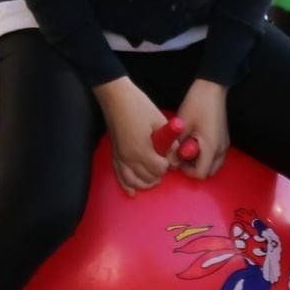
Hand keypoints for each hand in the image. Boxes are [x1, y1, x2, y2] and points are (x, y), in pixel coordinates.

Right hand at [95, 77, 169, 194]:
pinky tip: (132, 192)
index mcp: (142, 150)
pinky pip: (119, 176)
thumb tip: (175, 153)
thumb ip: (169, 140)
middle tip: (164, 164)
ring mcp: (120, 157)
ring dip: (145, 183)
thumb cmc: (138, 105)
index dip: (167, 164)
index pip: (159, 169)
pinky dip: (127, 186)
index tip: (169, 156)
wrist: (115, 97)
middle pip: (148, 179)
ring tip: (154, 178)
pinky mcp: (114, 154)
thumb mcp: (159, 120)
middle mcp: (129, 158)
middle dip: (158, 174)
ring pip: (133, 182)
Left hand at [172, 79, 228, 180]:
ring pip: (212, 165)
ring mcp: (224, 144)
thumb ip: (176, 146)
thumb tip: (169, 161)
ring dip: (199, 162)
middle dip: (193, 168)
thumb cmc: (197, 104)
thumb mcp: (182, 126)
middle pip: (208, 172)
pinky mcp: (223, 139)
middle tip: (181, 155)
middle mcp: (221, 149)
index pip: (200, 174)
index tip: (177, 159)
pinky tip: (195, 142)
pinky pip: (215, 156)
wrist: (212, 88)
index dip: (186, 171)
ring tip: (187, 148)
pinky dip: (205, 155)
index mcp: (211, 147)